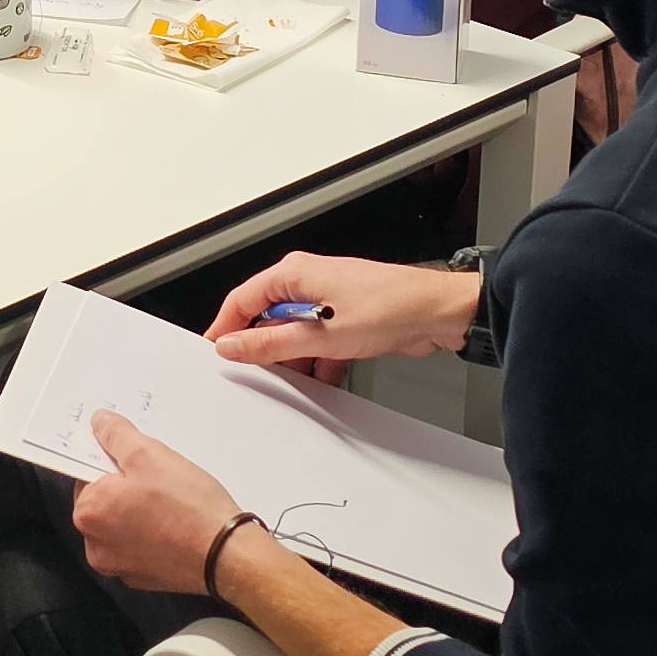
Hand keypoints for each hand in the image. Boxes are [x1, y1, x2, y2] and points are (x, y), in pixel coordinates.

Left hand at [70, 412, 247, 596]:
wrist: (226, 556)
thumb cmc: (187, 506)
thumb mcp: (148, 453)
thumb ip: (116, 435)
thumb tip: (99, 422)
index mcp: (88, 513)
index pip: (86, 475)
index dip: (112, 461)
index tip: (136, 458)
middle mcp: (96, 545)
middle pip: (105, 501)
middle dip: (127, 486)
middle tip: (159, 478)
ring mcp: (120, 566)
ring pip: (123, 525)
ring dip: (140, 510)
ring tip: (171, 501)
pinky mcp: (144, 578)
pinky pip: (141, 546)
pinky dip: (153, 533)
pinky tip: (176, 524)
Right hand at [207, 253, 480, 381]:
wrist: (440, 313)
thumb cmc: (389, 307)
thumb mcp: (320, 334)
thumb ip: (270, 342)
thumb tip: (232, 346)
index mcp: (294, 274)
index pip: (242, 300)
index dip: (225, 328)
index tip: (216, 355)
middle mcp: (308, 282)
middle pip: (267, 318)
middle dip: (265, 349)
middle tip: (259, 375)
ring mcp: (329, 299)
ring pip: (295, 334)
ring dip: (295, 359)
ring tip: (296, 381)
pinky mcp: (346, 317)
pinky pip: (319, 342)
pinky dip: (319, 361)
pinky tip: (324, 379)